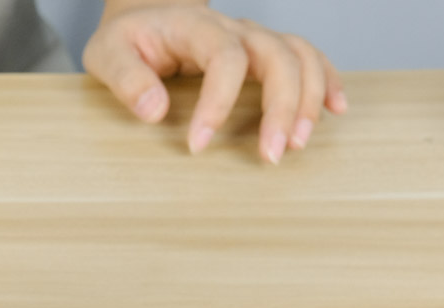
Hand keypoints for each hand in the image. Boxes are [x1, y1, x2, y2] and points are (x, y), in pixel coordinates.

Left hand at [83, 0, 344, 163]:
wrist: (145, 16)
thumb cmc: (126, 41)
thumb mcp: (107, 55)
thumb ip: (126, 79)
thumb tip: (155, 111)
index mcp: (195, 25)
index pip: (224, 58)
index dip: (217, 103)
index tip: (197, 146)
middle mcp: (234, 28)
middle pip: (277, 55)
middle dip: (280, 106)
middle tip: (271, 155)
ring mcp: (254, 38)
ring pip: (299, 56)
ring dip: (308, 100)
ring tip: (298, 143)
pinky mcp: (264, 52)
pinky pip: (307, 58)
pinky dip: (327, 82)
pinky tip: (336, 110)